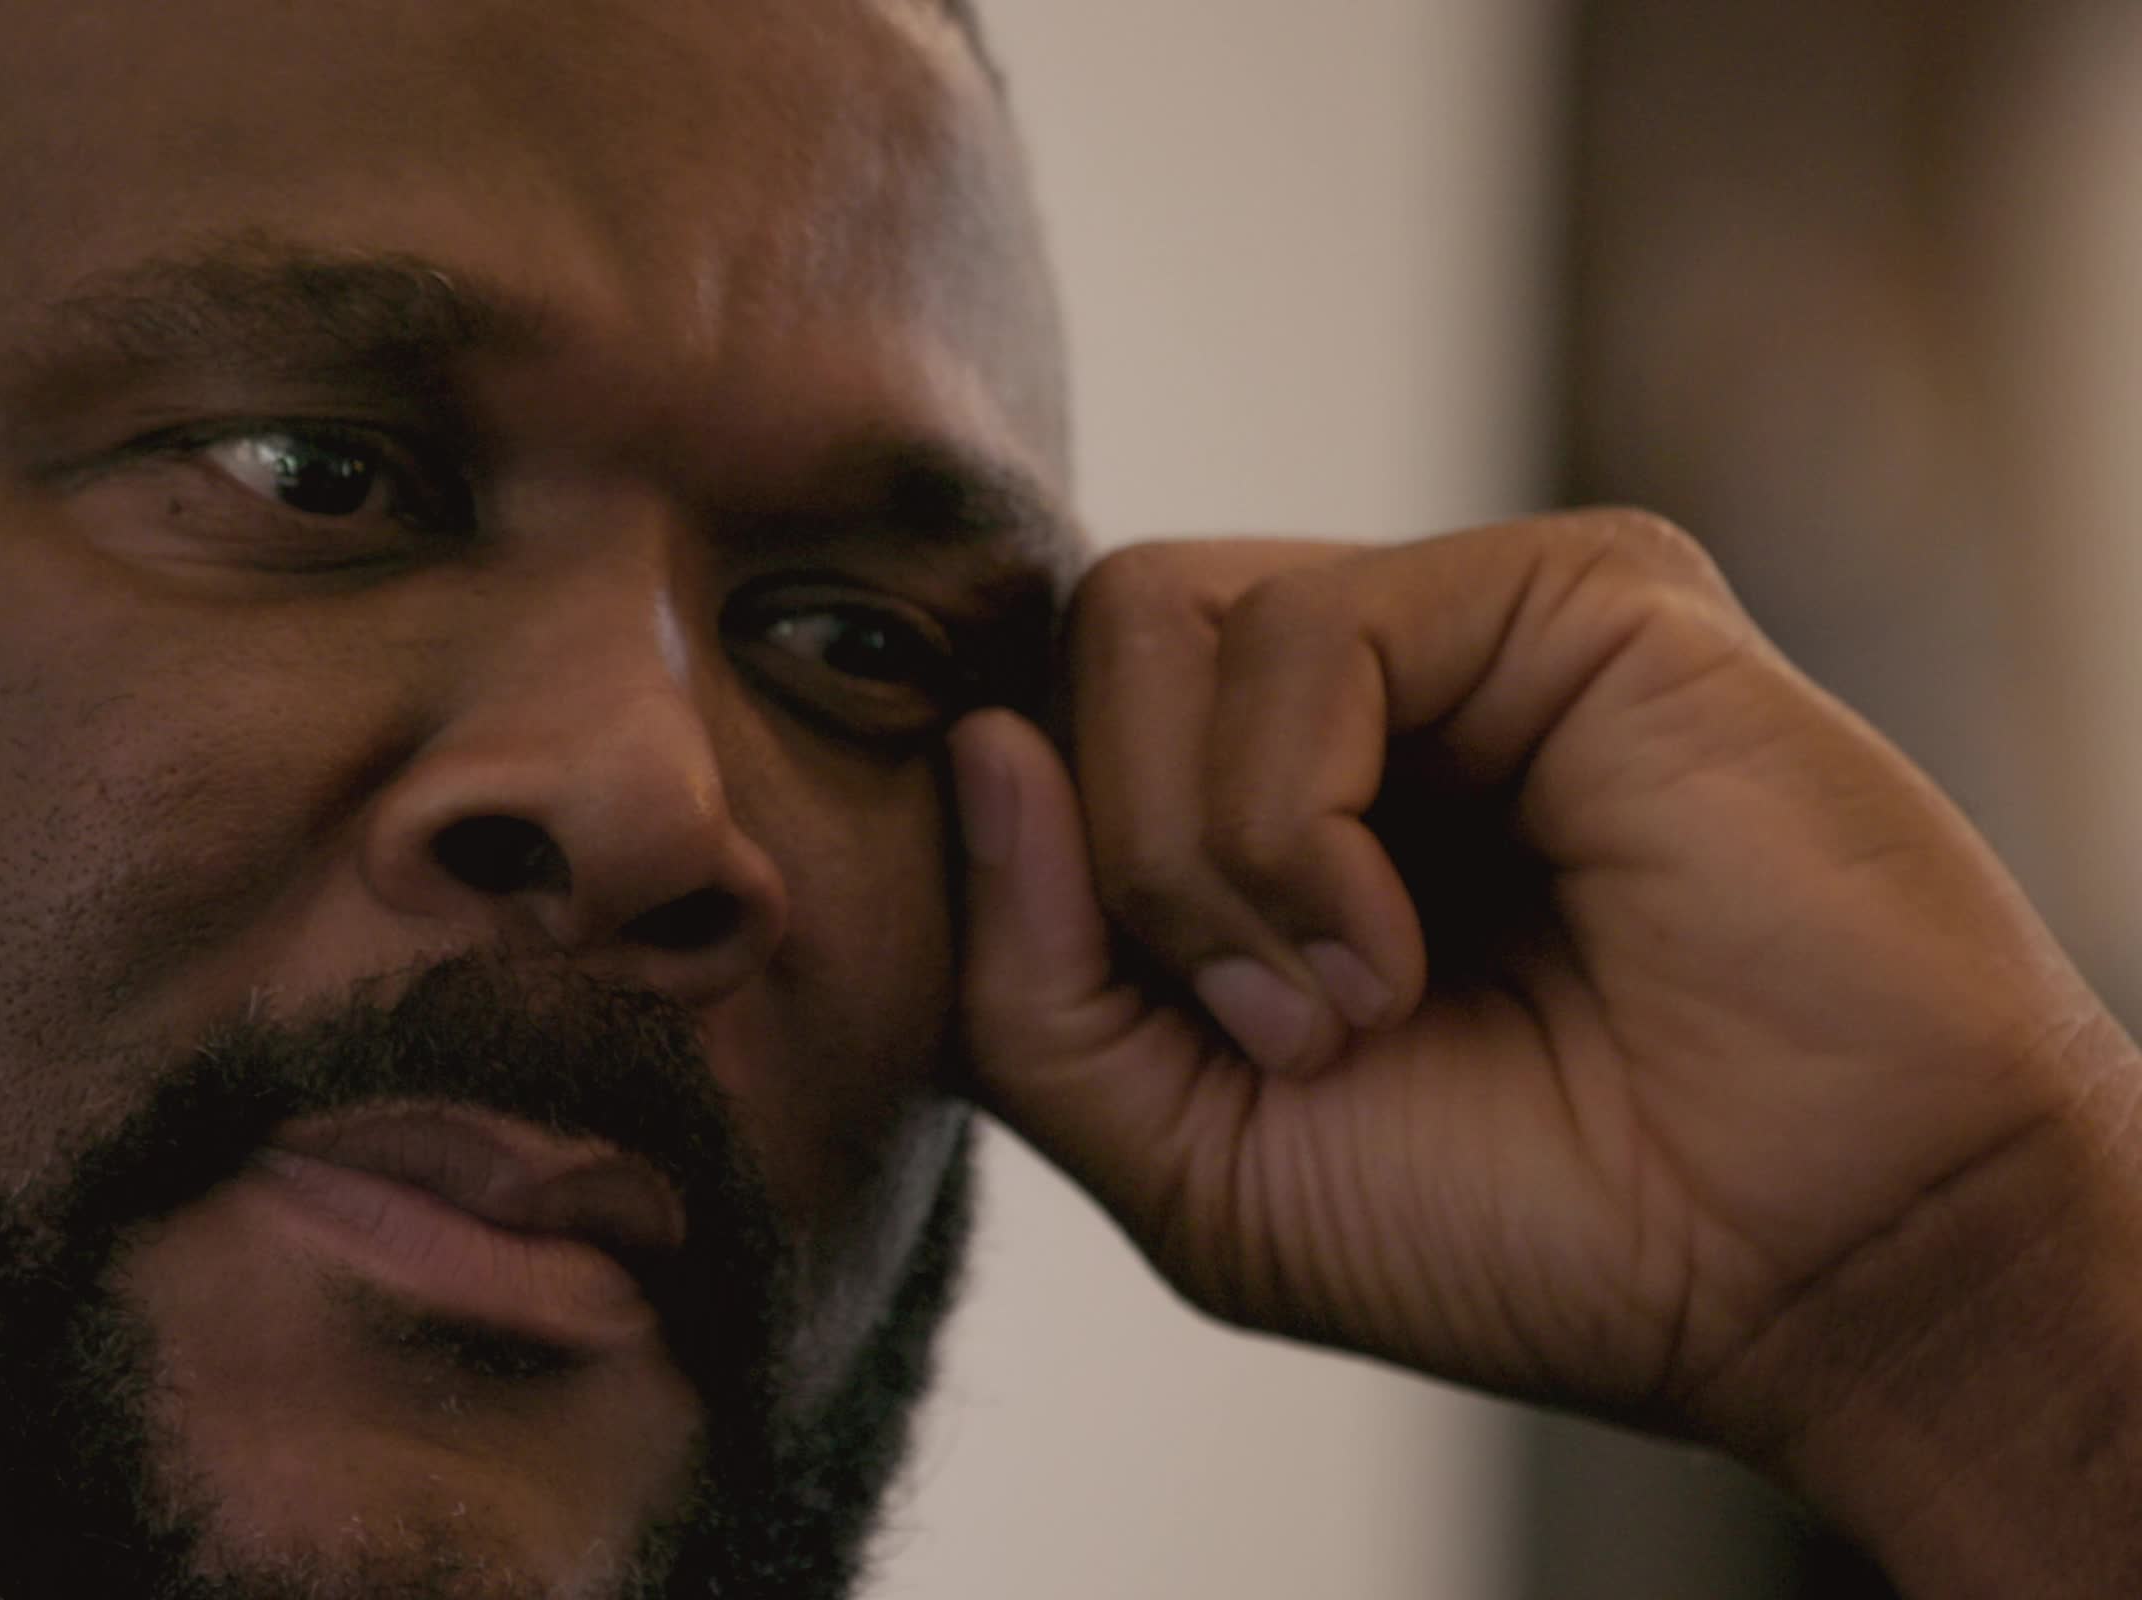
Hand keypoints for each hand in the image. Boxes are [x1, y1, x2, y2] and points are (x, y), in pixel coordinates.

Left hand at [952, 512, 2141, 1593]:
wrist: (1804, 1278)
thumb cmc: (1528, 1234)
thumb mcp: (1187, 1157)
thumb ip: (1025, 980)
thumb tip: (971, 743)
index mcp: (1274, 798)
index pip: (1039, 720)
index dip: (1019, 858)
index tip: (1142, 1030)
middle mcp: (1368, 688)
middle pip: (1070, 646)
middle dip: (1108, 866)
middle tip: (1270, 1032)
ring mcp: (1470, 625)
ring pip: (1142, 612)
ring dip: (1191, 858)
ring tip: (1349, 1007)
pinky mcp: (1577, 589)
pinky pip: (1301, 624)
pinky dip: (1290, 822)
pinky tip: (1401, 955)